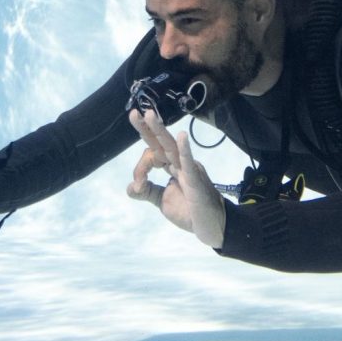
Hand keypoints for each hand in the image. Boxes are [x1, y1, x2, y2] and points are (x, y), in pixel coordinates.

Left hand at [128, 109, 225, 247]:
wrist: (211, 227)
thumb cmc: (190, 212)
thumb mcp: (162, 201)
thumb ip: (147, 192)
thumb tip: (130, 187)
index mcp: (172, 166)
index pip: (152, 155)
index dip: (140, 167)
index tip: (137, 184)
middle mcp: (179, 163)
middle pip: (161, 141)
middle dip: (147, 127)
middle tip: (133, 113)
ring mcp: (188, 169)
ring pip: (171, 146)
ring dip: (159, 131)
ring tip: (149, 115)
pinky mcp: (196, 179)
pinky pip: (189, 162)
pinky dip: (185, 149)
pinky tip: (181, 137)